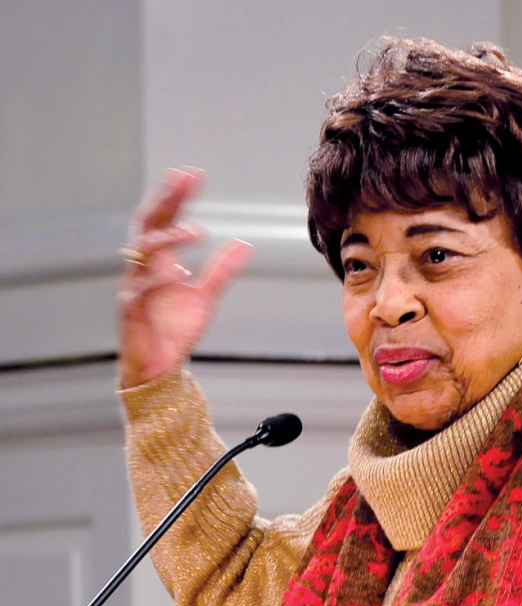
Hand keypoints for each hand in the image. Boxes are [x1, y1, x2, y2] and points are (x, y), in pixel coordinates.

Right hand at [117, 168, 252, 387]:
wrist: (161, 366)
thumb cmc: (176, 329)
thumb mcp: (207, 296)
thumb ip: (222, 270)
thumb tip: (243, 244)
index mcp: (160, 261)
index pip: (164, 218)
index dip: (177, 196)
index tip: (193, 174)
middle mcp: (143, 267)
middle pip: (148, 224)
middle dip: (165, 200)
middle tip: (183, 179)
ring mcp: (135, 286)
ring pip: (142, 252)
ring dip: (168, 239)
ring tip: (195, 231)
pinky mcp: (131, 310)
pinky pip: (140, 289)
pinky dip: (159, 279)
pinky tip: (180, 272)